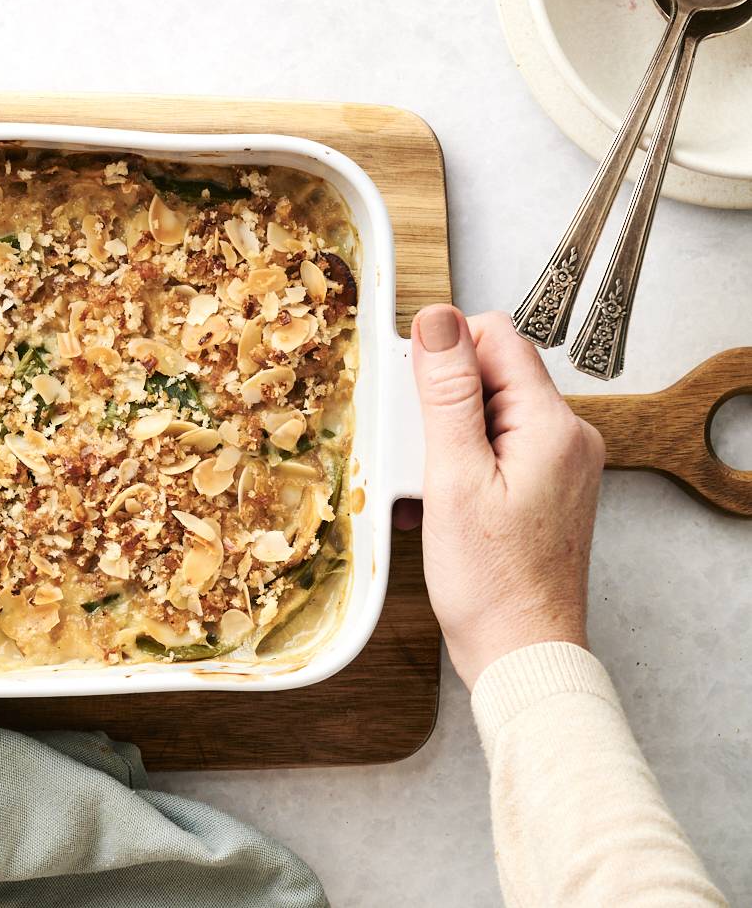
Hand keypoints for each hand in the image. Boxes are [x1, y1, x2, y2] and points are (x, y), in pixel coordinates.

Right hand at [403, 306, 604, 688]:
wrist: (521, 653)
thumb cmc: (490, 581)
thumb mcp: (453, 478)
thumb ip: (447, 393)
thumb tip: (438, 319)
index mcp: (551, 424)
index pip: (497, 337)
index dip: (444, 352)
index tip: (408, 393)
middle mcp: (565, 437)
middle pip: (490, 376)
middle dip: (438, 403)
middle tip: (411, 452)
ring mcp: (557, 465)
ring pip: (486, 416)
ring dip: (441, 440)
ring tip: (421, 487)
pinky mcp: (542, 491)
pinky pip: (492, 453)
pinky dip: (456, 468)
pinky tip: (433, 504)